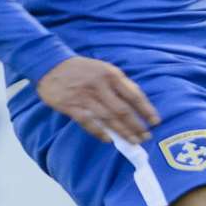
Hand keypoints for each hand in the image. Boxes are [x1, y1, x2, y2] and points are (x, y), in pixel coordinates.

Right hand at [37, 56, 160, 143]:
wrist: (50, 64)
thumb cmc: (82, 69)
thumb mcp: (104, 69)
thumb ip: (120, 84)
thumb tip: (137, 104)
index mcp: (111, 74)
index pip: (134, 95)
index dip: (146, 110)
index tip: (155, 122)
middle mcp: (99, 85)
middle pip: (122, 110)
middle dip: (136, 125)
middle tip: (146, 136)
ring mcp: (84, 96)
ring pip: (108, 118)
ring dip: (122, 132)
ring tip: (133, 141)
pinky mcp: (70, 106)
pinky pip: (88, 122)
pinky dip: (99, 132)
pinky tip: (109, 140)